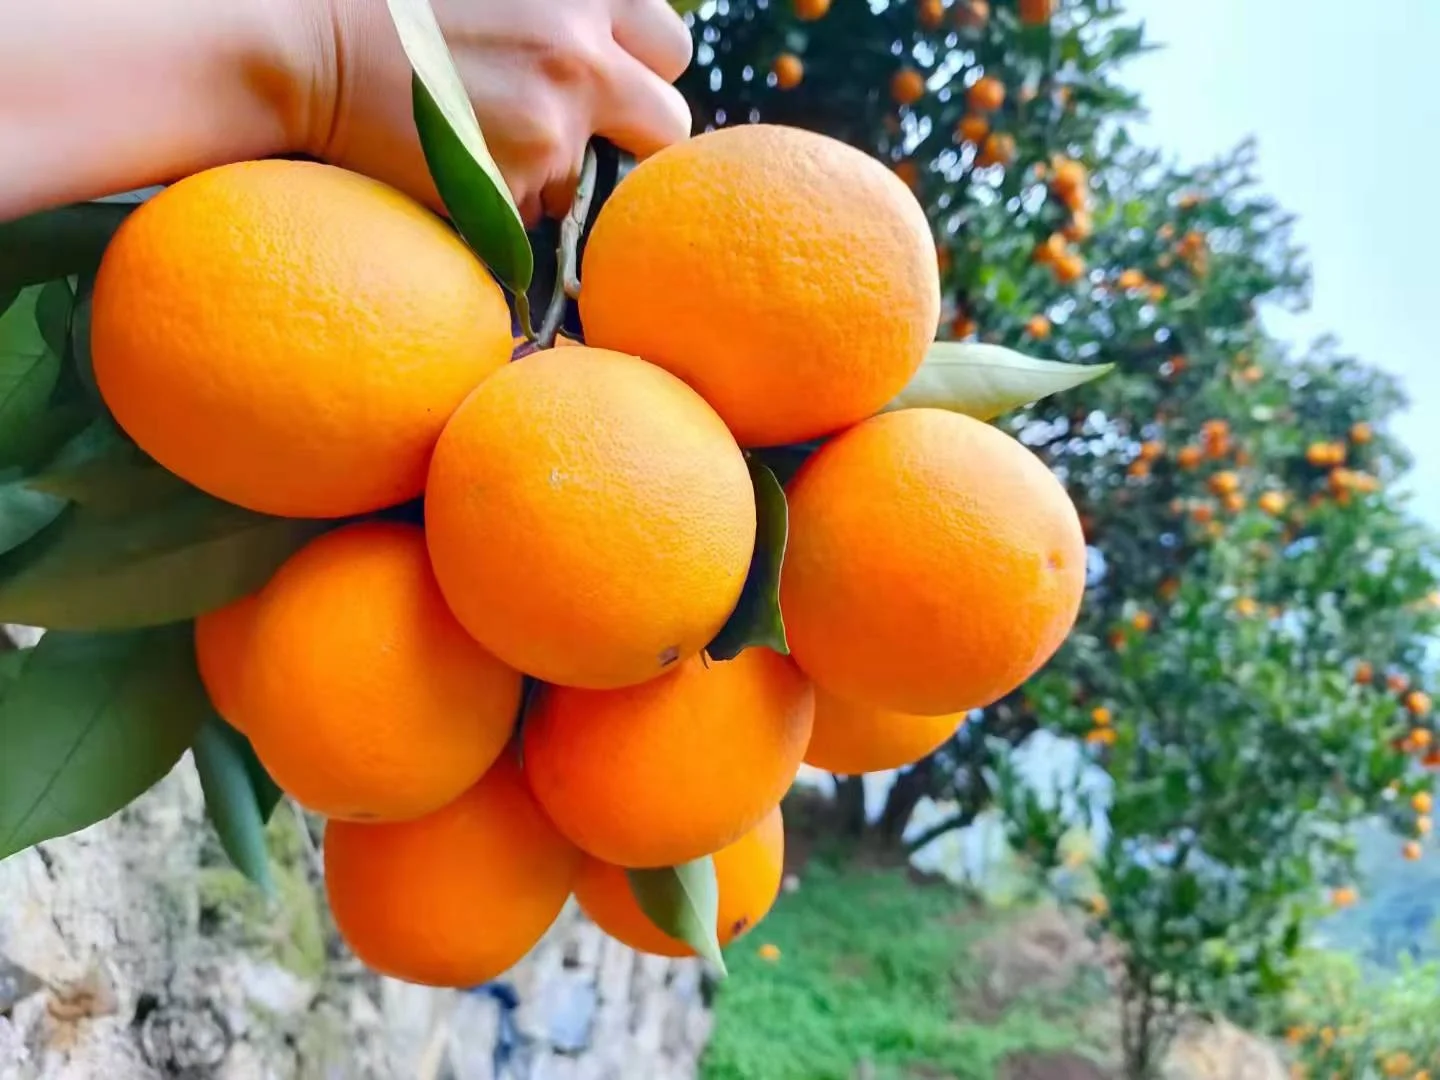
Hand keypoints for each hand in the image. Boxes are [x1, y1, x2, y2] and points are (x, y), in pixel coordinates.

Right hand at [306, 0, 694, 222]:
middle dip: (631, 135)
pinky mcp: (516, 183)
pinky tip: (458, 160)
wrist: (305, 46)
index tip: (608, 82)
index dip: (643, 71)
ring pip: (594, 178)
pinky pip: (538, 211)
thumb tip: (615, 45)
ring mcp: (553, 124)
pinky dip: (507, 200)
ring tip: (482, 135)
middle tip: (576, 131)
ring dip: (556, 170)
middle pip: (670, 122)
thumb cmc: (393, 6)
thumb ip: (567, 8)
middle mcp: (582, 53)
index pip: (672, 48)